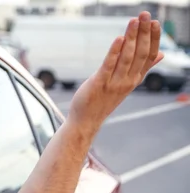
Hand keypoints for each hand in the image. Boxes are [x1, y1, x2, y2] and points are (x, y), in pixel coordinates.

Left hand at [67, 11, 164, 135]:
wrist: (86, 121)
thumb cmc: (104, 100)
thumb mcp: (126, 84)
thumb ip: (142, 68)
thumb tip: (161, 54)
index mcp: (135, 79)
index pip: (149, 56)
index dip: (154, 39)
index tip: (156, 23)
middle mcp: (128, 80)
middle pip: (140, 53)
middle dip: (144, 33)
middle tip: (146, 15)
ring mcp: (114, 83)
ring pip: (127, 57)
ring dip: (131, 38)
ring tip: (134, 21)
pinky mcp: (99, 83)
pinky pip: (109, 65)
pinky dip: (114, 52)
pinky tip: (118, 39)